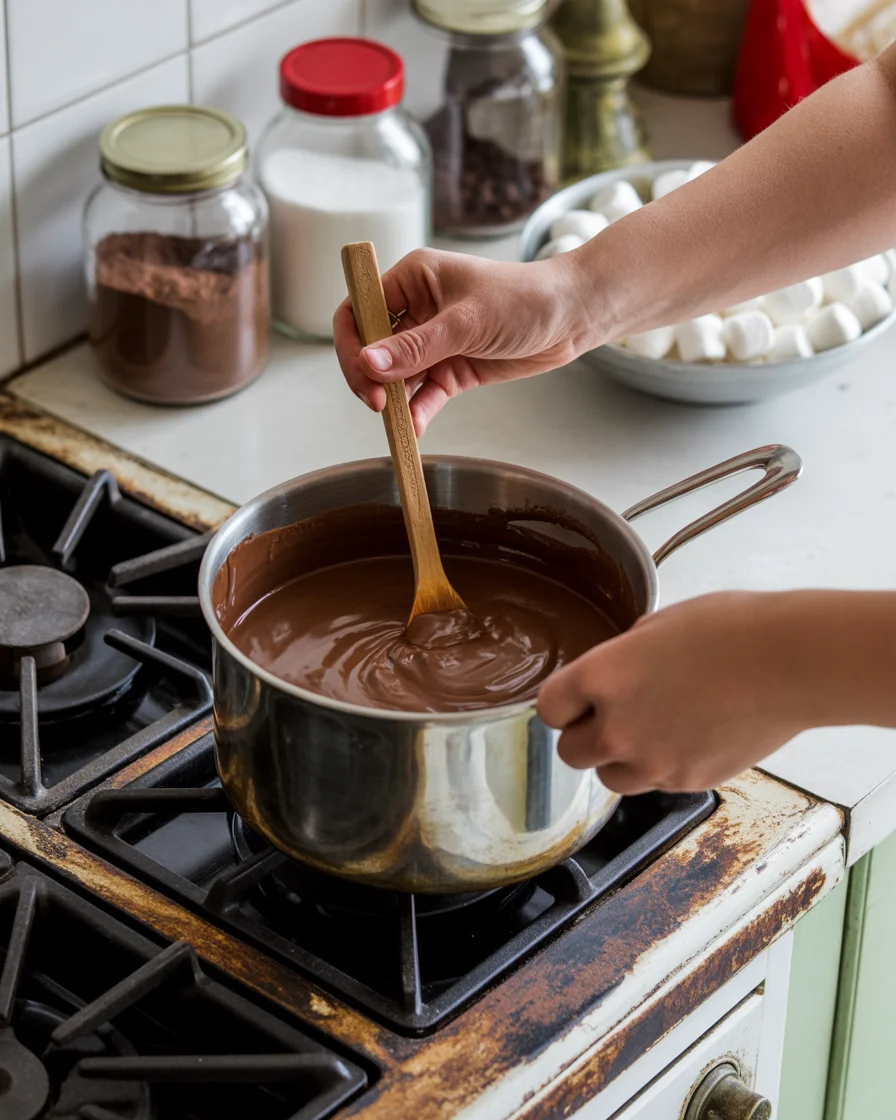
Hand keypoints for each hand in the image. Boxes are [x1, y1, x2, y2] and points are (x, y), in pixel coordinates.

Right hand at [333, 247, 598, 434]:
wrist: (571, 319)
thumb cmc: (525, 299)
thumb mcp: (467, 322)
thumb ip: (416, 346)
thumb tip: (368, 363)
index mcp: (412, 279)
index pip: (360, 309)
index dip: (353, 345)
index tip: (365, 376)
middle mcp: (416, 309)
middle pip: (371, 348)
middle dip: (371, 378)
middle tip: (380, 405)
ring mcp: (433, 342)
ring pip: (396, 376)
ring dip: (394, 400)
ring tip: (399, 422)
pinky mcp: (450, 369)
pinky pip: (423, 394)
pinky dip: (417, 411)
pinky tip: (416, 428)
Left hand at [537, 592, 808, 794]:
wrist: (791, 663)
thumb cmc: (731, 630)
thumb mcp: (658, 624)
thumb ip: (622, 655)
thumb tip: (616, 670)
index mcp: (601, 678)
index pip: (547, 709)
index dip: (561, 704)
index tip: (574, 700)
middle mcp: (617, 728)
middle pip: (571, 753)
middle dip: (586, 735)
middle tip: (614, 716)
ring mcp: (653, 762)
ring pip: (611, 778)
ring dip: (621, 759)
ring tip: (653, 729)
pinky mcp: (688, 782)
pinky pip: (657, 783)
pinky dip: (664, 766)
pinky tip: (690, 735)